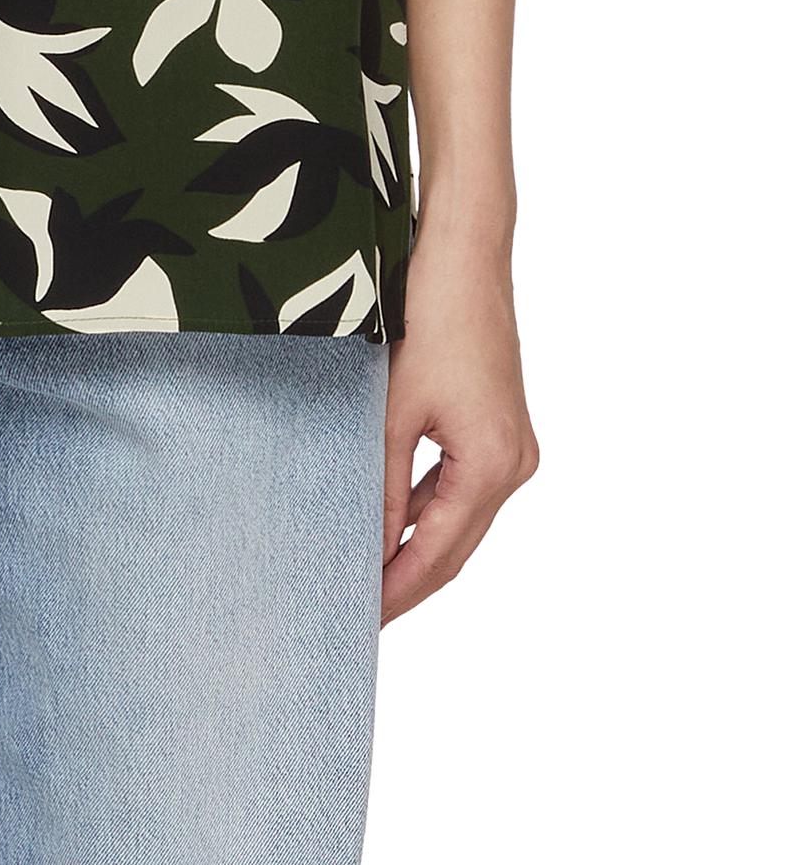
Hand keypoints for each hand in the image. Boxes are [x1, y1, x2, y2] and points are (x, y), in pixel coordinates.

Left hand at [381, 226, 539, 623]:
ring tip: (369, 574)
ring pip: (460, 518)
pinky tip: (391, 520)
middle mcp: (514, 464)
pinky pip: (461, 486)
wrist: (467, 254)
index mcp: (493, 465)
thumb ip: (382, 482)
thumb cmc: (433, 318)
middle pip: (456, 545)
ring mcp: (512, 446)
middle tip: (360, 611)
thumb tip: (367, 545)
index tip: (362, 620)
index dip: (399, 590)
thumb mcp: (395, 408)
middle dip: (409, 579)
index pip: (440, 552)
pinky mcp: (499, 427)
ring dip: (418, 546)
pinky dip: (428, 508)